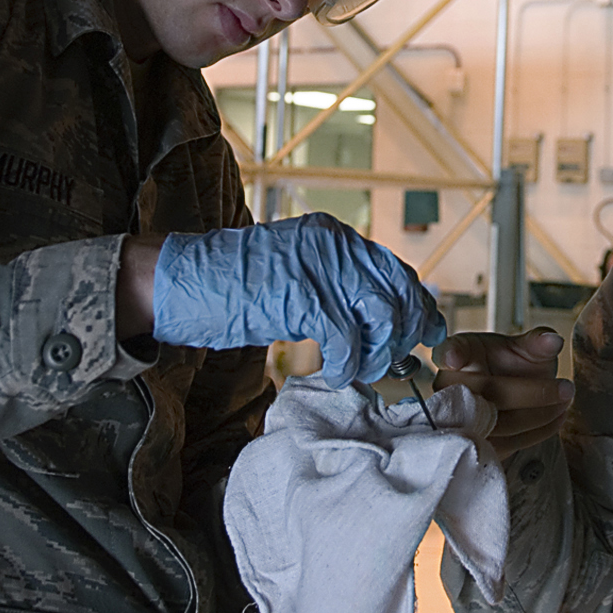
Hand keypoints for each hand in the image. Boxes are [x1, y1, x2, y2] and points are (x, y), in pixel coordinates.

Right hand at [151, 213, 446, 385]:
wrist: (184, 282)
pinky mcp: (300, 297)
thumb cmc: (236, 287)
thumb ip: (336, 286)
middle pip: (401, 290)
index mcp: (335, 237)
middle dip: (407, 332)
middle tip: (395, 361)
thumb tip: (379, 321)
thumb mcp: (298, 274)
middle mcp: (334, 245)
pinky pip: (346, 340)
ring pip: (382, 315)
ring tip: (362, 369)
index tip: (429, 335)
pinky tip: (339, 375)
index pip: (397, 270)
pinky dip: (348, 365)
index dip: (419, 306)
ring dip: (379, 352)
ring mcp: (319, 268)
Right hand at [432, 327, 572, 459]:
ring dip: (538, 415)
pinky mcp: (474, 445)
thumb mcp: (525, 347)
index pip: (448, 351)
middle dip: (531, 392)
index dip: (449, 355)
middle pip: (485, 391)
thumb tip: (553, 341)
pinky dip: (536, 433)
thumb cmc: (511, 365)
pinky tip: (557, 417)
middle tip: (567, 388)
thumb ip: (537, 342)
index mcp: (458, 353)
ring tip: (566, 400)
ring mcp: (459, 418)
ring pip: (497, 423)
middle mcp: (450, 387)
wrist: (516, 393)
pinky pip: (506, 445)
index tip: (454, 358)